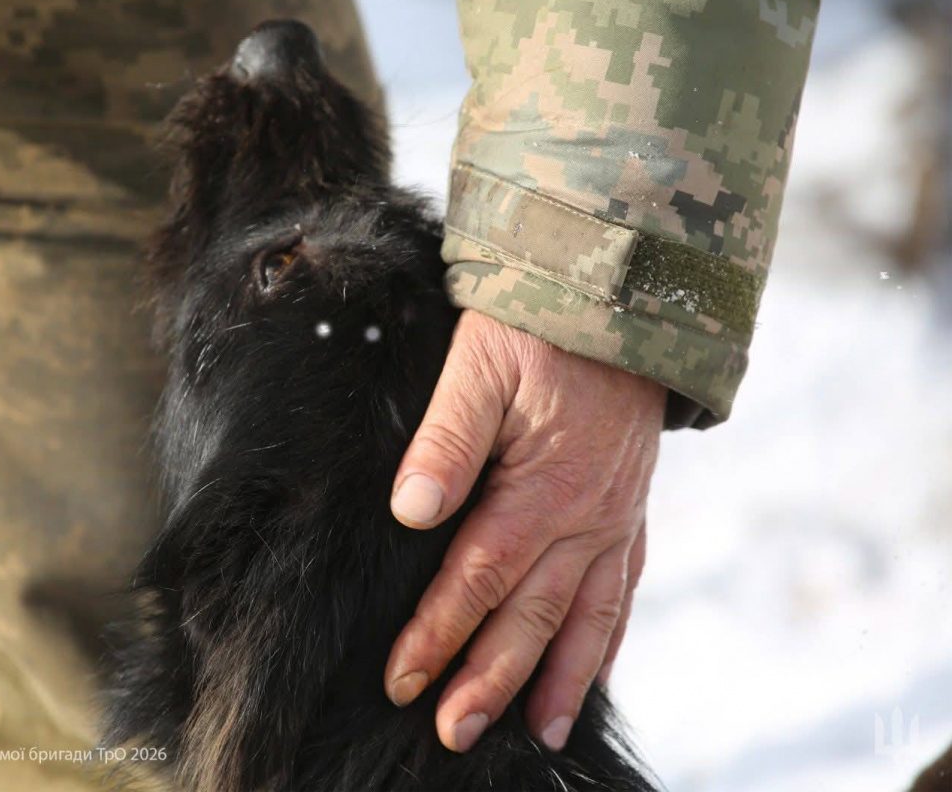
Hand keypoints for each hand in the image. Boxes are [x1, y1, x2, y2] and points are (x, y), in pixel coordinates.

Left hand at [384, 310, 664, 752]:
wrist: (621, 298)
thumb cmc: (540, 328)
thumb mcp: (480, 364)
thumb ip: (447, 438)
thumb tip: (411, 511)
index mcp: (543, 487)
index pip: (480, 578)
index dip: (438, 634)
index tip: (402, 681)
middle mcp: (588, 518)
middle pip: (532, 617)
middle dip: (490, 680)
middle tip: (454, 734)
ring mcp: (616, 519)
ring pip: (587, 618)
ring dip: (560, 682)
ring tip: (536, 735)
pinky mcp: (631, 511)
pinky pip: (625, 590)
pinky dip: (608, 639)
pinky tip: (594, 672)